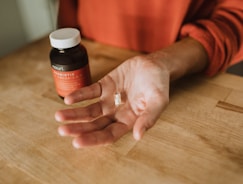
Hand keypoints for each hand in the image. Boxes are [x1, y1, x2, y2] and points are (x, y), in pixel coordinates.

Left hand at [54, 38, 208, 147]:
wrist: (154, 65)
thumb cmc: (159, 85)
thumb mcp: (158, 101)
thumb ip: (149, 118)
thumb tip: (138, 136)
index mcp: (129, 121)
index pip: (109, 134)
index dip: (93, 139)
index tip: (77, 142)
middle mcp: (116, 113)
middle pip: (95, 124)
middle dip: (79, 128)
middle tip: (63, 130)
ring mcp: (109, 100)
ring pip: (89, 110)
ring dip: (74, 113)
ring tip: (59, 116)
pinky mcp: (105, 86)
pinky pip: (90, 92)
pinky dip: (80, 95)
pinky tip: (69, 99)